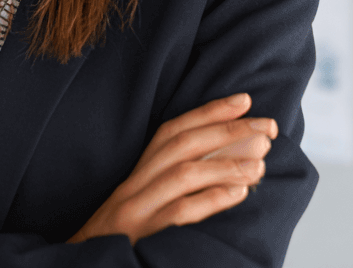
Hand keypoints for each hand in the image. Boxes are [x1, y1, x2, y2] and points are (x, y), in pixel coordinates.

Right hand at [68, 93, 275, 244]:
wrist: (85, 266)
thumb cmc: (121, 240)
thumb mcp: (141, 205)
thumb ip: (171, 184)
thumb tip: (227, 165)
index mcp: (137, 174)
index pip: (173, 131)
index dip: (209, 112)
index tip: (245, 101)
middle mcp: (135, 185)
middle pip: (181, 145)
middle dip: (227, 131)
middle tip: (267, 128)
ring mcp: (138, 210)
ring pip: (183, 175)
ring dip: (226, 165)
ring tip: (261, 163)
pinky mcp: (143, 235)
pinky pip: (180, 212)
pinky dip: (211, 199)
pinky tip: (239, 193)